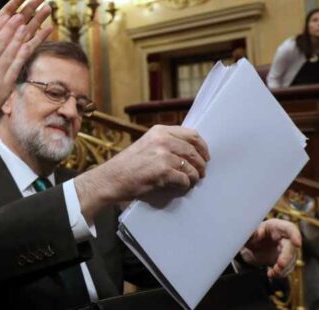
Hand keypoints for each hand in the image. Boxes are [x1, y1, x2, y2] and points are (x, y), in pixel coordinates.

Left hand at [0, 0, 50, 66]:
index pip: (5, 13)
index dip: (16, 1)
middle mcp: (1, 39)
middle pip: (19, 19)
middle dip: (30, 7)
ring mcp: (8, 49)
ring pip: (26, 31)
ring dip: (37, 19)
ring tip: (49, 8)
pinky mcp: (14, 61)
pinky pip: (28, 48)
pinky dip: (39, 39)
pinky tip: (48, 29)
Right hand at [0, 11, 49, 156]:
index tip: (7, 14)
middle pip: (2, 40)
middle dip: (12, 26)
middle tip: (21, 14)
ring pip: (11, 51)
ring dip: (20, 37)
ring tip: (27, 24)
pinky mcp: (4, 88)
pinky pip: (16, 67)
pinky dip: (23, 55)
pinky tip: (29, 46)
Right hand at [74, 124, 209, 221]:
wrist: (113, 178)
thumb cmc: (128, 164)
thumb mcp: (147, 144)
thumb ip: (165, 143)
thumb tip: (189, 150)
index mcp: (159, 131)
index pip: (191, 134)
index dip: (202, 146)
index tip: (205, 156)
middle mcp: (162, 140)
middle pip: (193, 151)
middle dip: (201, 163)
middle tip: (202, 172)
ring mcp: (163, 155)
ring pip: (191, 166)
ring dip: (195, 175)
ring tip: (192, 180)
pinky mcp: (163, 171)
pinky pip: (184, 179)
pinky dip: (185, 184)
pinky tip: (180, 186)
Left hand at [240, 219, 301, 277]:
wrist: (251, 249)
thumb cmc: (251, 236)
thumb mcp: (248, 233)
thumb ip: (252, 233)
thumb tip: (257, 234)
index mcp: (276, 227)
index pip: (289, 228)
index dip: (295, 235)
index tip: (297, 243)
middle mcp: (284, 237)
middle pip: (291, 247)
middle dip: (287, 257)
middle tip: (280, 265)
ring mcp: (287, 250)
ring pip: (291, 260)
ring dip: (283, 269)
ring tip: (271, 272)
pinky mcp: (286, 260)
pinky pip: (287, 269)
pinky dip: (280, 273)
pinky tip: (271, 274)